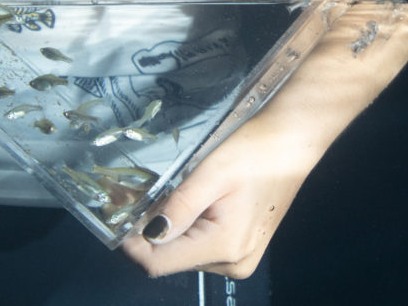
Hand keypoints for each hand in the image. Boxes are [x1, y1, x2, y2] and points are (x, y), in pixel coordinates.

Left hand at [121, 109, 318, 278]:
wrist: (291, 143)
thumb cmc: (253, 151)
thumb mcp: (210, 174)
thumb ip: (178, 208)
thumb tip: (146, 235)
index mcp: (224, 247)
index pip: (159, 264)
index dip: (132, 243)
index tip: (116, 214)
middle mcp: (232, 263)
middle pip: (170, 258)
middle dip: (147, 230)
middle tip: (128, 195)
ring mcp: (239, 259)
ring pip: (183, 251)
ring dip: (164, 226)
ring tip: (155, 193)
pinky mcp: (241, 248)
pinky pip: (199, 245)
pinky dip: (183, 226)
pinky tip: (180, 201)